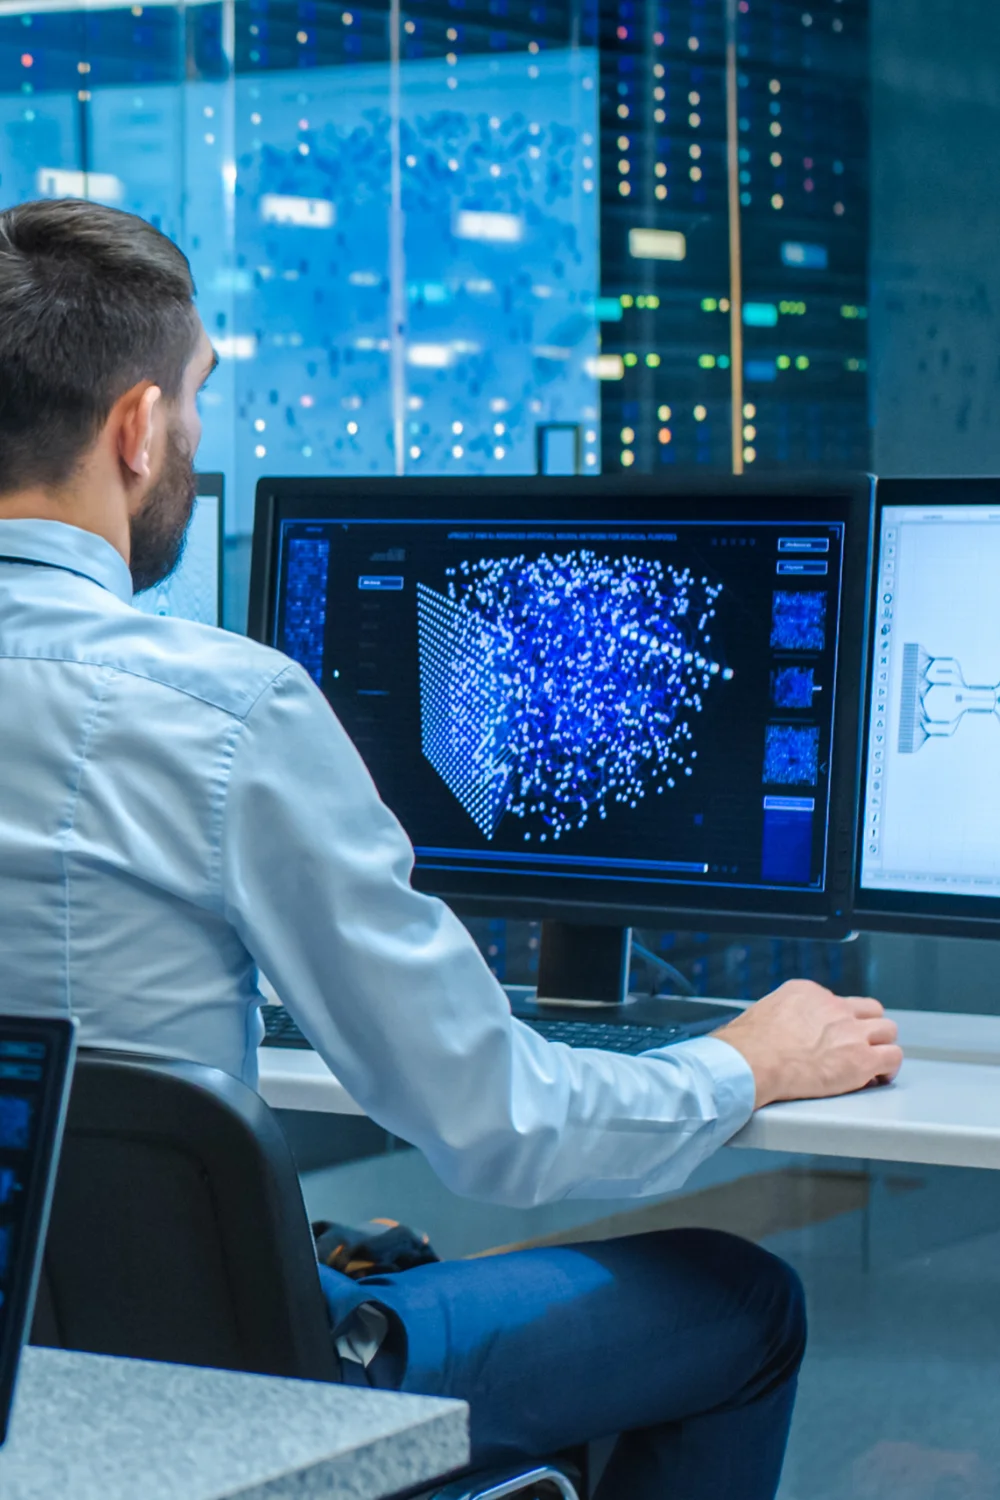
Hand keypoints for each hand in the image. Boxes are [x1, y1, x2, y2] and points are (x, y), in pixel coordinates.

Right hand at [712, 979, 902, 1108]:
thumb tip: (776, 1033)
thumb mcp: (763, 1013)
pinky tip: (877, 1078)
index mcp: (808, 993)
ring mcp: (851, 1031)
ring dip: (881, 1046)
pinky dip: (888, 1069)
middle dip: (867, 1029)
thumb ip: (781, 1018)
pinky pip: (892, 1057)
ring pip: (887, 1030)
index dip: (840, 1023)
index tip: (833, 1038)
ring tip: (872, 1064)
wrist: (752, 1061)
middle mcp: (834, 1006)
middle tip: (859, 1047)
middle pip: (870, 1011)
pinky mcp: (861, 1059)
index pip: (839, 1002)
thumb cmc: (748, 1045)